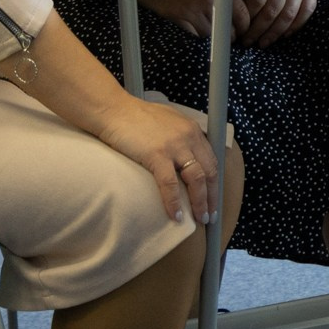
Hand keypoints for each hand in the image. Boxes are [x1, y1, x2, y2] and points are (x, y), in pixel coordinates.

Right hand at [97, 93, 218, 222]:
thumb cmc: (136, 117)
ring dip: (200, 202)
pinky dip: (174, 202)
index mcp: (192, 130)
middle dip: (212, 196)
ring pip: (196, 179)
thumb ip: (180, 136)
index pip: (212, 160)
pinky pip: (170, 184)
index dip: (214, 182)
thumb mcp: (168, 121)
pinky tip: (175, 215)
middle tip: (210, 216)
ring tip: (199, 219)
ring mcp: (174, 146)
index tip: (213, 198)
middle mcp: (189, 137)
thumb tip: (184, 157)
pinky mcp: (157, 154)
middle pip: (209, 171)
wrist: (114, 110)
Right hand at [134, 0, 241, 37]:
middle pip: (230, 27)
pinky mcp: (185, 16)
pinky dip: (198, 36)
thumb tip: (239, 23)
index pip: (242, 12)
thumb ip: (224, 1)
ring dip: (212, 37)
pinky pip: (198, 35)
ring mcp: (198, 7)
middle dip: (229, 36)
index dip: (244, 26)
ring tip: (206, 30)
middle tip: (225, 37)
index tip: (241, 32)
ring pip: (214, 34)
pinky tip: (193, 28)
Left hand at [233, 0, 318, 46]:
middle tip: (250, 42)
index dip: (248, 19)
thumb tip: (232, 19)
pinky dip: (295, 27)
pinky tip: (284, 36)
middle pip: (271, 11)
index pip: (256, 1)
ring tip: (264, 43)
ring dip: (275, 33)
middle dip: (259, 31)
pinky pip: (306, 14)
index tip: (241, 31)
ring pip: (288, 16)